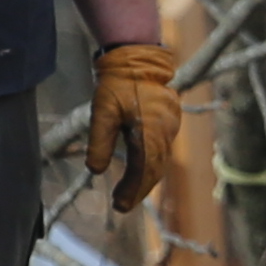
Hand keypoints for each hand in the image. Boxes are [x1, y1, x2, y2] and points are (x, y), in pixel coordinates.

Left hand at [87, 39, 186, 212]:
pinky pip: (162, 150)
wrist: (137, 59)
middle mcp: (165, 131)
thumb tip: (95, 172)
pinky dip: (151, 165)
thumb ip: (99, 142)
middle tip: (121, 205)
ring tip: (128, 194)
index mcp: (150, 130)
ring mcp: (170, 126)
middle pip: (154, 169)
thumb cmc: (117, 85)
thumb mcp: (101, 112)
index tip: (118, 206)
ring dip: (145, 179)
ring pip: (160, 161)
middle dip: (138, 190)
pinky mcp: (170, 121)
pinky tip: (140, 172)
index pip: (144, 169)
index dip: (132, 190)